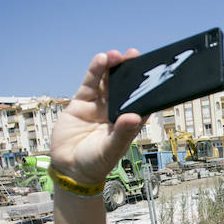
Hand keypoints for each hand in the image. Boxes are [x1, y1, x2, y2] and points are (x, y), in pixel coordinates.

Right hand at [50, 50, 145, 184]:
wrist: (68, 169)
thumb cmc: (95, 163)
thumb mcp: (110, 150)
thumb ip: (122, 133)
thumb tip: (134, 117)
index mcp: (128, 123)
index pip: (141, 102)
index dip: (147, 88)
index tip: (155, 73)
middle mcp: (115, 111)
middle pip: (125, 87)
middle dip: (130, 72)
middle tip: (135, 55)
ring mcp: (99, 106)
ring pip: (108, 82)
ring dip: (113, 68)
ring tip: (117, 55)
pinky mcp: (82, 103)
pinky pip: (90, 84)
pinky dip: (95, 71)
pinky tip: (101, 60)